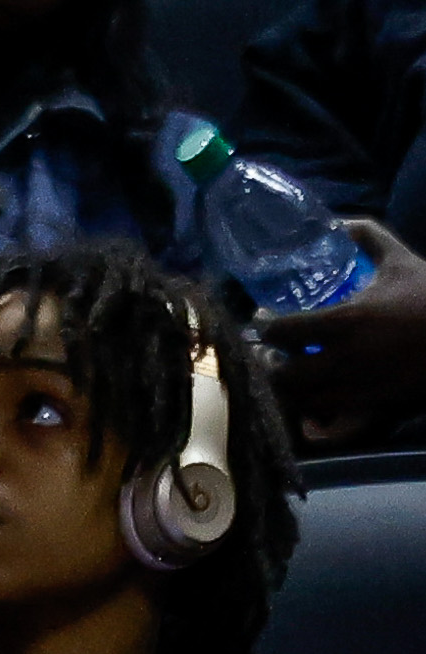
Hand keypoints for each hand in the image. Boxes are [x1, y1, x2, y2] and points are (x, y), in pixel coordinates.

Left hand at [259, 219, 425, 446]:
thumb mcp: (400, 261)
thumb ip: (368, 238)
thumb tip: (339, 223)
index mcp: (344, 322)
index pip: (279, 332)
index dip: (262, 327)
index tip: (261, 321)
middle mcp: (342, 361)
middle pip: (279, 375)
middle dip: (266, 366)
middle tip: (268, 354)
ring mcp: (353, 390)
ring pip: (296, 402)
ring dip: (283, 390)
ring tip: (285, 375)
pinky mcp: (367, 410)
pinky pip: (323, 422)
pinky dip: (309, 414)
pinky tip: (310, 399)